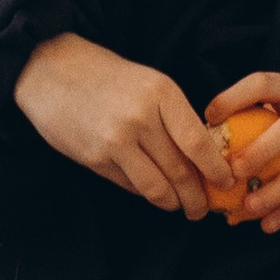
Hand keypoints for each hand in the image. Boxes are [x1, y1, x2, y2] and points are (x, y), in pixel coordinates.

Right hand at [13, 33, 230, 214]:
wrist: (52, 70)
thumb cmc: (109, 77)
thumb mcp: (151, 84)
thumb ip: (175, 117)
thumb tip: (204, 158)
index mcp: (162, 93)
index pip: (198, 142)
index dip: (216, 169)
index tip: (227, 182)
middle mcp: (141, 118)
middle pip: (180, 170)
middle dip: (196, 197)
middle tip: (204, 209)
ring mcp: (115, 140)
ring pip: (156, 186)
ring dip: (173, 203)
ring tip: (181, 208)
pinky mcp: (95, 158)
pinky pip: (130, 185)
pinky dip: (145, 193)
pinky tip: (153, 193)